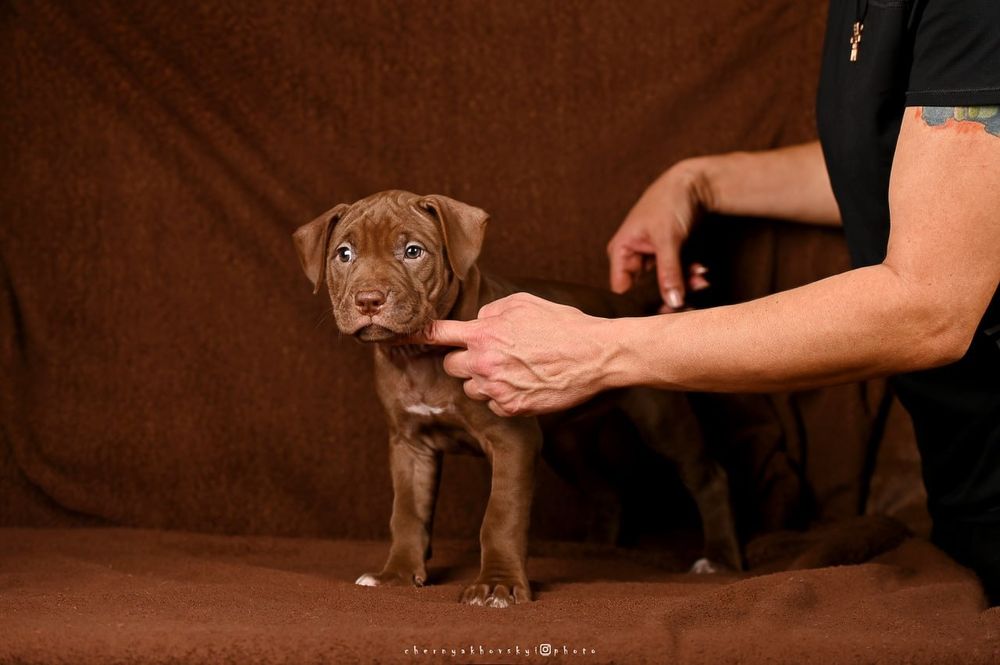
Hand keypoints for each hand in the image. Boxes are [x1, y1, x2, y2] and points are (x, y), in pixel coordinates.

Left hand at [409, 293, 614, 416]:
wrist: (596, 356)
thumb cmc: (564, 325)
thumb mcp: (524, 303)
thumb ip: (492, 311)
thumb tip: (477, 321)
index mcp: (484, 333)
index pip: (437, 334)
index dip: (414, 335)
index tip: (398, 337)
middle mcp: (484, 363)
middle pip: (451, 366)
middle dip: (463, 360)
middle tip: (488, 354)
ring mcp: (497, 388)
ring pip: (471, 388)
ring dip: (483, 380)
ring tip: (514, 369)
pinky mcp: (512, 409)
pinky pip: (492, 403)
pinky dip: (502, 396)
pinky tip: (525, 383)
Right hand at [607, 162, 711, 310]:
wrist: (694, 182)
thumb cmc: (670, 201)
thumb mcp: (668, 239)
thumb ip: (668, 273)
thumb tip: (673, 303)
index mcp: (621, 250)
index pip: (622, 288)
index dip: (640, 302)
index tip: (662, 310)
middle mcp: (633, 256)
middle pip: (645, 289)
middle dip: (668, 293)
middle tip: (687, 302)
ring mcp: (651, 257)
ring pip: (664, 283)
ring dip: (683, 284)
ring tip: (701, 278)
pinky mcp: (668, 256)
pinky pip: (676, 274)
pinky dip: (689, 275)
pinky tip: (701, 270)